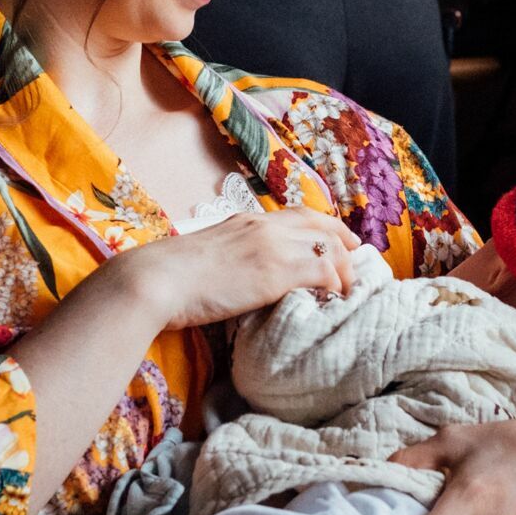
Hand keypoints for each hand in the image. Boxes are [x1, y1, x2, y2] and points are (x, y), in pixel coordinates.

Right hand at [130, 207, 359, 328]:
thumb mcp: (204, 257)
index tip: (337, 239)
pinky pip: (324, 271)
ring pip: (328, 248)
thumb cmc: (167, 277)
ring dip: (344, 269)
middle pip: (320, 225)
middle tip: (358, 257)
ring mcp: (271, 246)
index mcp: (244, 221)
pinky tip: (336, 299)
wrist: (156, 281)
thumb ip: (228, 258)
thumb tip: (236, 277)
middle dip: (344, 240)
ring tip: (350, 289)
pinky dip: (336, 284)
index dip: (323, 226)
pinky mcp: (276, 272)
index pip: (296, 215)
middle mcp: (262, 226)